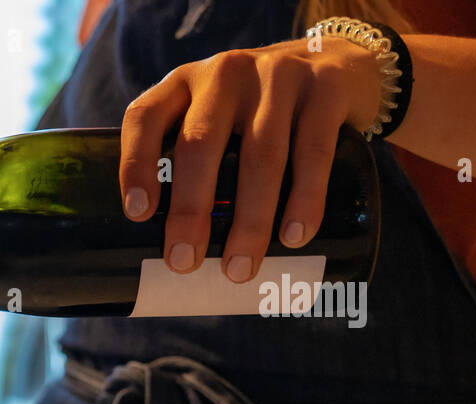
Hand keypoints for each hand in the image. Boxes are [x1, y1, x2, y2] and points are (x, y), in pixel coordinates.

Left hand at [119, 37, 382, 281]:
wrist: (339, 62)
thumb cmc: (257, 111)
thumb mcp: (215, 117)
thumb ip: (191, 160)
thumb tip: (173, 249)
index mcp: (184, 84)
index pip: (145, 116)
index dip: (136, 164)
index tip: (139, 215)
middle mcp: (225, 73)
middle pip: (199, 143)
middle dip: (190, 209)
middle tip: (184, 262)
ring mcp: (278, 76)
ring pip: (260, 155)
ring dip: (249, 220)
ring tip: (238, 269)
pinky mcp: (327, 87)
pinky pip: (314, 151)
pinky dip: (305, 199)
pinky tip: (294, 237)